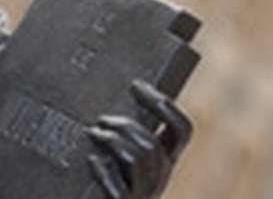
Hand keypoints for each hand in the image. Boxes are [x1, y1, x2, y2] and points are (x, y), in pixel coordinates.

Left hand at [86, 81, 191, 197]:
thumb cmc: (107, 174)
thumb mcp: (123, 150)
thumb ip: (126, 130)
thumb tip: (118, 91)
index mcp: (164, 158)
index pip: (181, 129)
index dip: (164, 105)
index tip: (135, 85)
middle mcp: (159, 176)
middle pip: (153, 144)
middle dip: (125, 126)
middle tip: (101, 120)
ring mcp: (143, 194)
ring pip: (138, 159)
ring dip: (112, 141)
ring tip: (91, 134)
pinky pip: (118, 188)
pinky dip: (103, 170)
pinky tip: (92, 160)